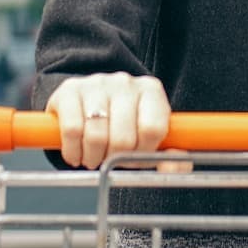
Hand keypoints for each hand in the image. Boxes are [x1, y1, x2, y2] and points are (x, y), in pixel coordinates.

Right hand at [45, 72, 176, 169]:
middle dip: (115, 159)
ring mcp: (96, 83)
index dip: (143, 152)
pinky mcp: (70, 90)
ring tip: (93, 159)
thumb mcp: (147, 137)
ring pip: (97, 135)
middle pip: (124, 137)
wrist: (87, 99)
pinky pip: (72, 130)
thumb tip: (177, 165)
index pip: (153, 129)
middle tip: (109, 161)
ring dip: (93, 158)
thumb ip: (166, 154)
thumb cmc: (123, 122)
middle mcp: (125, 82)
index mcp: (151, 91)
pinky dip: (74, 151)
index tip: (134, 158)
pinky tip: (77, 153)